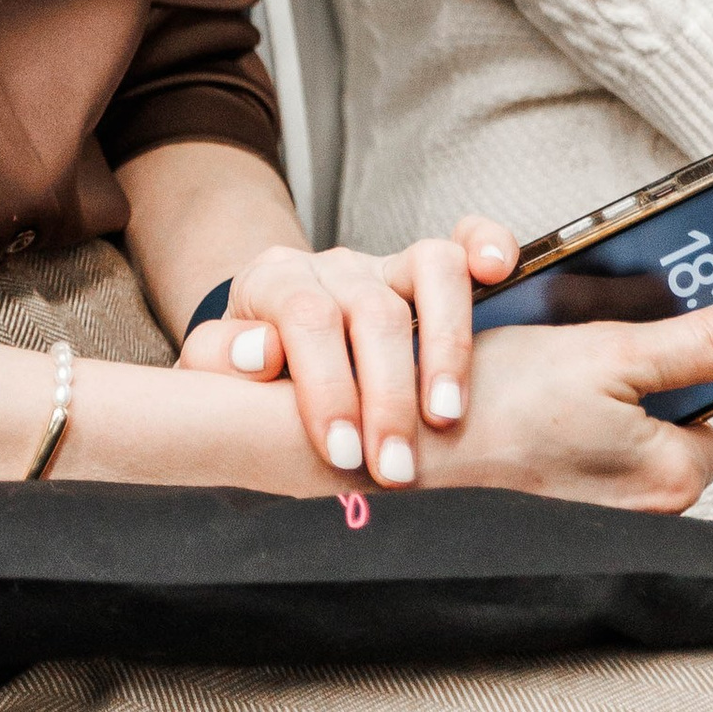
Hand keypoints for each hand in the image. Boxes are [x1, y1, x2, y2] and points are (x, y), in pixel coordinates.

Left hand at [180, 221, 517, 487]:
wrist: (269, 331)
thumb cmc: (247, 367)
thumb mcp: (212, 369)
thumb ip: (219, 359)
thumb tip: (261, 353)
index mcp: (275, 282)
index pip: (306, 319)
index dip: (327, 386)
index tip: (342, 453)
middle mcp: (335, 268)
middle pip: (373, 310)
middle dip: (388, 396)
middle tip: (396, 468)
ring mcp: (385, 266)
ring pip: (430, 269)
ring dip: (447, 345)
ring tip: (448, 415)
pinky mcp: (426, 273)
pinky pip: (461, 244)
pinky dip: (486, 246)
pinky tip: (500, 274)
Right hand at [428, 300, 712, 511]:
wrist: (403, 454)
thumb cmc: (500, 409)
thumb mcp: (607, 350)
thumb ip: (699, 341)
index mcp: (671, 478)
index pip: (709, 414)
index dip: (676, 368)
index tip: (638, 342)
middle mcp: (640, 511)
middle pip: (660, 422)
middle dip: (624, 381)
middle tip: (580, 350)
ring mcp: (591, 514)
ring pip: (611, 433)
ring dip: (583, 395)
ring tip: (540, 370)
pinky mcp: (547, 510)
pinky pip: (569, 452)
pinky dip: (549, 422)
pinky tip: (516, 398)